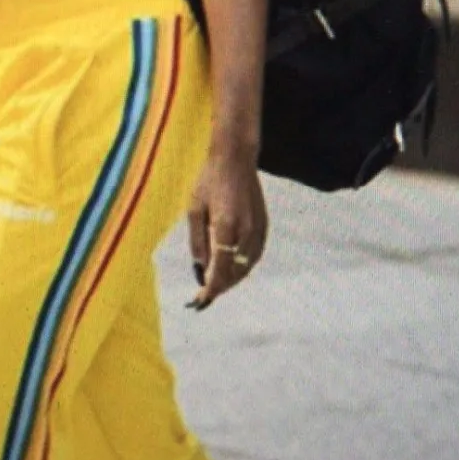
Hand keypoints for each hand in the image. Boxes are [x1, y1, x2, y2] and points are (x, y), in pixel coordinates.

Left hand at [187, 147, 267, 309]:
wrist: (236, 159)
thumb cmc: (208, 181)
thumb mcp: (194, 209)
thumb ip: (197, 241)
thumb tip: (200, 268)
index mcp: (225, 226)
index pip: (220, 268)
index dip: (211, 287)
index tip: (200, 299)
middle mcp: (245, 231)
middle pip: (235, 271)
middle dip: (220, 287)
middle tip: (204, 297)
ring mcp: (258, 229)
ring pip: (247, 266)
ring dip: (232, 280)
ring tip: (217, 287)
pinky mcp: (264, 225)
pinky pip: (255, 255)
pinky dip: (244, 268)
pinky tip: (234, 271)